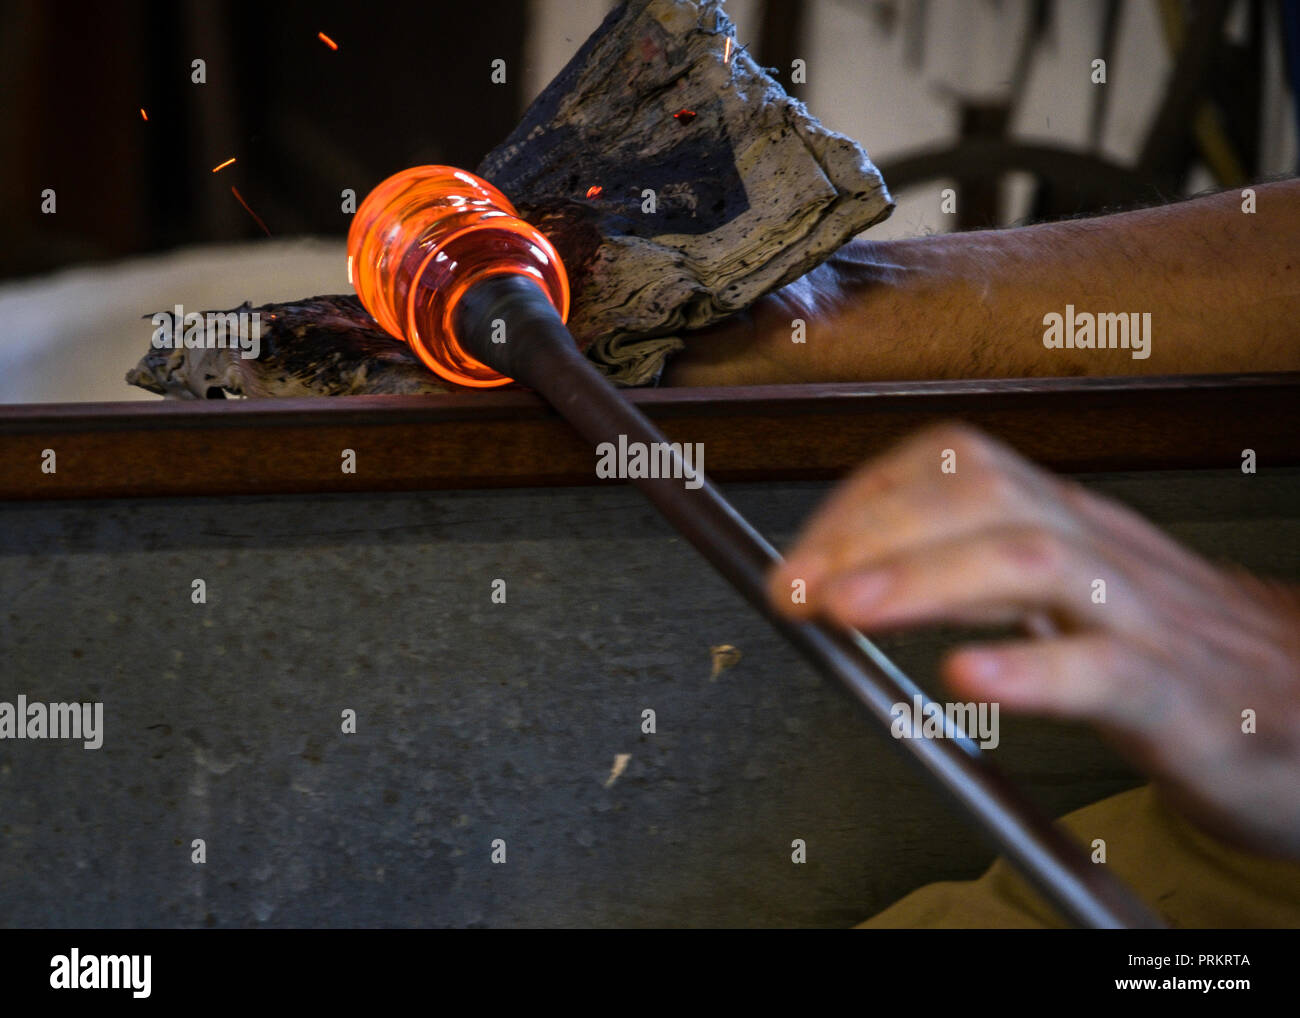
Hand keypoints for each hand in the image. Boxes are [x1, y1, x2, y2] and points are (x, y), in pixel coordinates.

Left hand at [768, 423, 1299, 856]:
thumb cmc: (1172, 649)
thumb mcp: (1062, 596)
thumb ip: (966, 578)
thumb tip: (847, 576)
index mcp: (1063, 521)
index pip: (954, 466)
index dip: (863, 499)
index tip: (797, 557)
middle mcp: (1098, 549)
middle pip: (982, 496)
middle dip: (870, 531)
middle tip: (794, 587)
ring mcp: (1143, 615)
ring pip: (1034, 561)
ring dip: (923, 578)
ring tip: (847, 610)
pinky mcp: (1182, 696)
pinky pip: (1105, 669)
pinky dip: (1030, 671)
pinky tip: (969, 678)